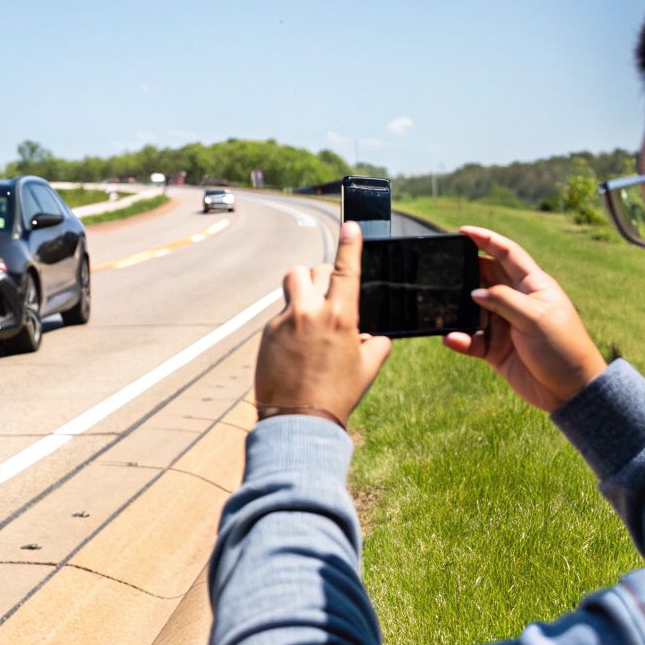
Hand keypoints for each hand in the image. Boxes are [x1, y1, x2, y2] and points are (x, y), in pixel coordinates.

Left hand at [254, 222, 393, 422]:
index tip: (350, 225)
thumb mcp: (368, 367)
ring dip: (301, 288)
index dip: (350, 244)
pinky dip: (290, 322)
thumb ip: (377, 343)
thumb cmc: (338, 394)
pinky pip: (280, 314)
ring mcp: (285, 320)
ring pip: (291, 284)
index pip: (346, 270)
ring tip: (308, 310)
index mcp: (341, 316)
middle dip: (320, 277)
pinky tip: (295, 347)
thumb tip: (374, 335)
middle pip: (311, 270)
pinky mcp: (267, 333)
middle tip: (327, 294)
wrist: (299, 420)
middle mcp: (310, 312)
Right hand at [442, 226, 606, 412]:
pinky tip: (452, 339)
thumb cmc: (562, 349)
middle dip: (464, 273)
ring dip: (457, 310)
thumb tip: (474, 291)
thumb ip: (504, 301)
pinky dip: (459, 338)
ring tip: (441, 308)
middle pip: (484, 277)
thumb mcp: (536, 319)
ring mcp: (504, 324)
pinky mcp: (495, 348)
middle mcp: (516, 301)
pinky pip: (470, 339)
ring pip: (472, 309)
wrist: (569, 391)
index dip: (486, 240)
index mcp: (533, 286)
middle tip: (441, 270)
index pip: (507, 254)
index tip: (462, 231)